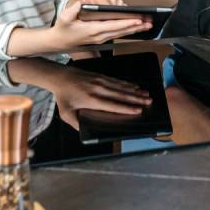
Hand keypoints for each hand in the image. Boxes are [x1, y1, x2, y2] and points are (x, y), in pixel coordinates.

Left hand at [37, 65, 151, 130]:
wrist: (60, 77)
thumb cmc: (63, 97)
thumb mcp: (66, 114)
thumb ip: (76, 124)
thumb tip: (85, 132)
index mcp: (92, 100)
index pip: (113, 105)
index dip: (126, 108)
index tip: (138, 111)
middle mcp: (99, 90)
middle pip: (121, 95)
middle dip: (136, 99)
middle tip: (149, 102)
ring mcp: (100, 81)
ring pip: (121, 87)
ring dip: (135, 91)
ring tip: (146, 95)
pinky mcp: (100, 76)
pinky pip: (117, 81)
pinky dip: (127, 84)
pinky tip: (135, 86)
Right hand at [53, 0, 150, 47]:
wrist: (59, 41)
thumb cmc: (63, 28)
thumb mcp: (64, 18)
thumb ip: (72, 10)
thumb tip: (81, 4)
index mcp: (92, 30)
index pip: (113, 26)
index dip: (126, 23)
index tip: (137, 20)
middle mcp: (99, 36)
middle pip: (121, 31)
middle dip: (135, 27)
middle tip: (149, 23)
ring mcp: (101, 38)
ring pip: (121, 34)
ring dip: (134, 30)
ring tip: (146, 25)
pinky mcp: (102, 38)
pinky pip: (118, 35)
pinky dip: (128, 31)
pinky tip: (136, 28)